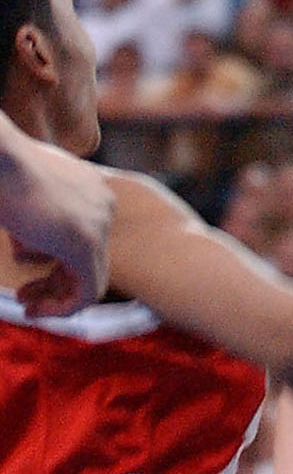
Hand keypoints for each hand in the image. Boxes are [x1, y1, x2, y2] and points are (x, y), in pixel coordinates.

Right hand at [0, 137, 111, 315]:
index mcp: (91, 188)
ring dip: (56, 298)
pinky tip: (36, 312)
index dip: (56, 261)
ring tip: (28, 306)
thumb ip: (38, 217)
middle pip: (88, 257)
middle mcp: (102, 204)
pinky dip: (64, 308)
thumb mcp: (27, 192)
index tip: (28, 273)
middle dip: (55, 282)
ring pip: (90, 278)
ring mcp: (98, 224)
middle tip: (25, 296)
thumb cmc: (7, 171)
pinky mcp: (85, 244)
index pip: (84, 236)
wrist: (5, 160)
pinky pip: (88, 290)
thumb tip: (32, 244)